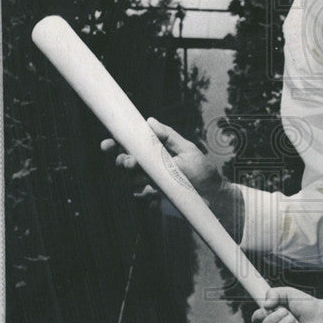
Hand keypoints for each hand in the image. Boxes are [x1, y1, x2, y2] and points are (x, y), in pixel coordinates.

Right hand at [101, 117, 222, 202]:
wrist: (214, 197)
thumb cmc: (201, 171)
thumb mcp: (187, 150)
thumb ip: (168, 137)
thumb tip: (149, 121)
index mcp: (153, 153)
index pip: (130, 147)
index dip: (115, 144)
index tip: (108, 143)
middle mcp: (148, 169)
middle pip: (125, 164)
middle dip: (122, 161)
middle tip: (130, 162)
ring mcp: (149, 186)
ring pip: (130, 181)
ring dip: (133, 178)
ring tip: (146, 177)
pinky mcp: (154, 201)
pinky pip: (141, 198)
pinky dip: (145, 195)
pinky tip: (155, 193)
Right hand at [252, 288, 322, 322]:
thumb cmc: (308, 305)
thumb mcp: (290, 294)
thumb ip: (275, 293)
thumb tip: (265, 305)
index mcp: (273, 316)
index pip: (257, 319)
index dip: (258, 315)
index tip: (267, 309)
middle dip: (272, 319)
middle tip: (286, 312)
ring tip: (293, 320)